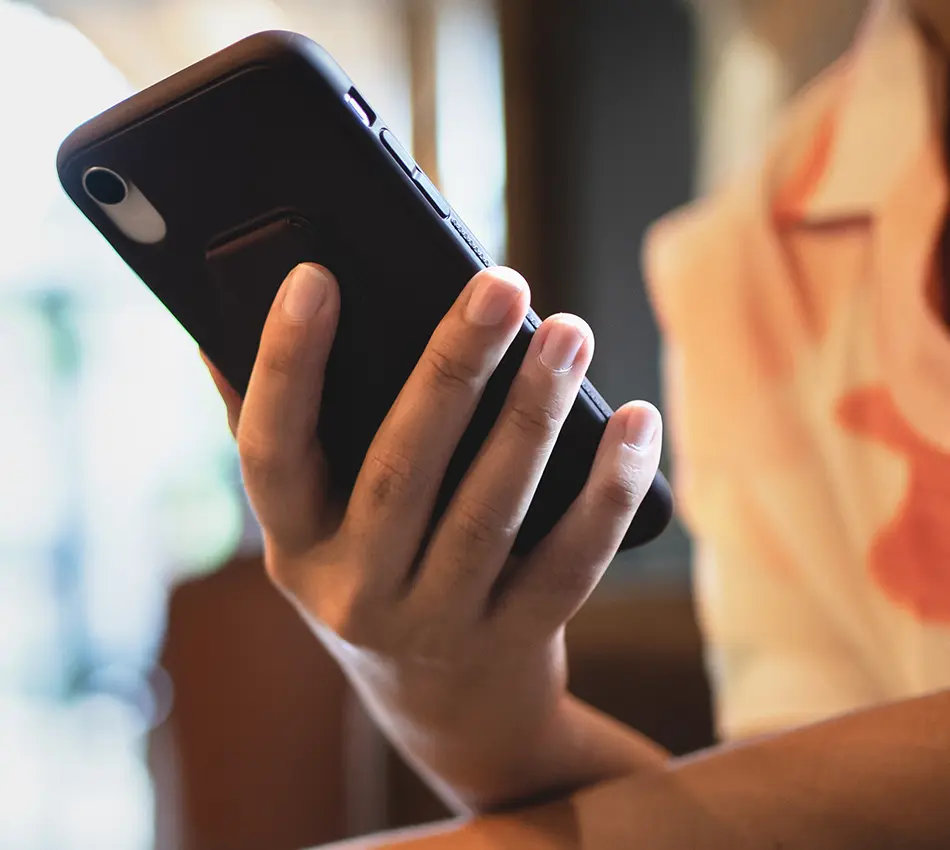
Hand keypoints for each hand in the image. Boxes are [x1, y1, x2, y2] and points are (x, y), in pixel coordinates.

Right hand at [203, 263, 664, 810]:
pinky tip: (636, 420)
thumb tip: (224, 327)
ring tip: (569, 332)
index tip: (314, 278)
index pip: (271, 451)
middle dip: (452, 371)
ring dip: (533, 415)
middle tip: (500, 283)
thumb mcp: (315, 525)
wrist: (444, 707)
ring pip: (490, 513)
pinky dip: (605, 489)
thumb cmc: (374, 576)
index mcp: (295, 546)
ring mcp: (440, 624)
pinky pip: (569, 561)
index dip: (286, 366)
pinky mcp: (517, 638)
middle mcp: (357, 592)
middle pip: (401, 472)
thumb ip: (286, 435)